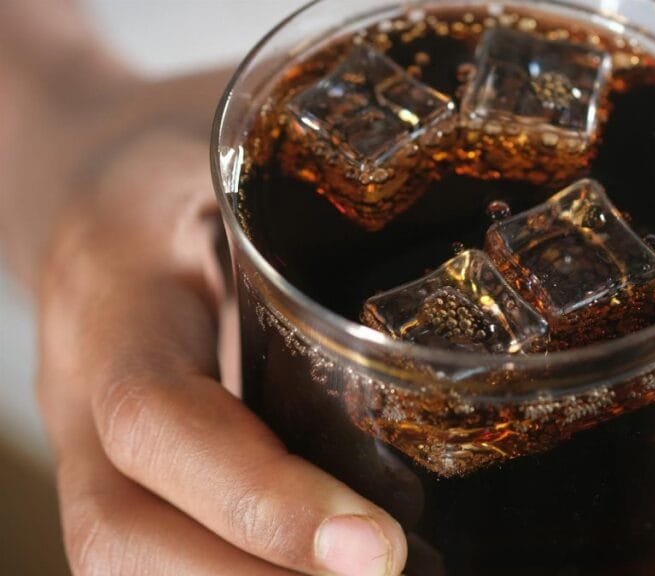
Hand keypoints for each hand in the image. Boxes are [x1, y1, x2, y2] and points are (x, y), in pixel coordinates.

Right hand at [34, 119, 406, 575]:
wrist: (83, 178)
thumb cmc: (181, 155)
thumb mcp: (242, 153)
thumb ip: (316, 205)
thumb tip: (484, 263)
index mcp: (119, 286)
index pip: (157, 413)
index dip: (258, 496)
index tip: (375, 548)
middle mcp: (80, 379)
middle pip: (123, 531)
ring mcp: (83, 435)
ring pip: (122, 558)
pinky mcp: (111, 463)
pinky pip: (147, 547)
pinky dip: (233, 573)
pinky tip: (316, 574)